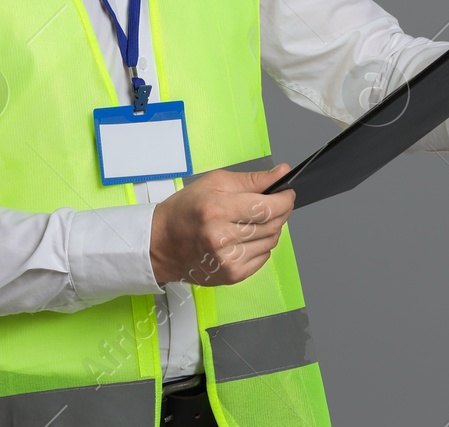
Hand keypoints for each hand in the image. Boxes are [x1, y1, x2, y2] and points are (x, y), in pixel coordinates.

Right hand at [149, 164, 294, 286]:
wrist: (161, 243)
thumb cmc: (185, 210)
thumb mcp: (215, 183)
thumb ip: (252, 180)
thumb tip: (281, 173)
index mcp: (218, 211)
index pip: (267, 207)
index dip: (284, 199)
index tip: (287, 193)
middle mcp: (223, 239)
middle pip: (273, 225)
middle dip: (280, 212)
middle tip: (272, 204)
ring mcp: (228, 261)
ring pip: (271, 242)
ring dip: (270, 229)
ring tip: (252, 221)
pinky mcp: (231, 275)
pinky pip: (263, 258)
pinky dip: (261, 245)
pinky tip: (245, 238)